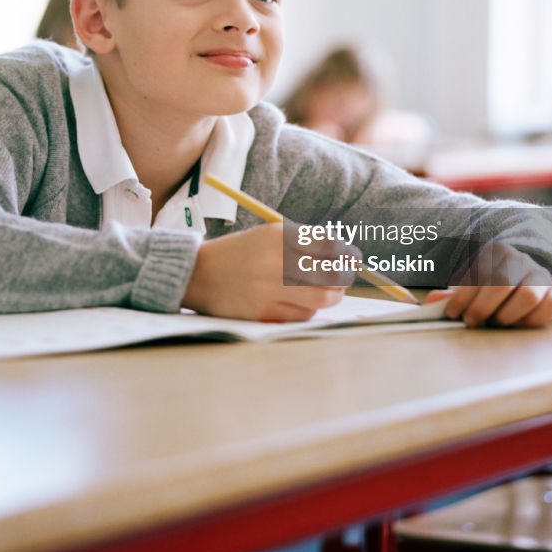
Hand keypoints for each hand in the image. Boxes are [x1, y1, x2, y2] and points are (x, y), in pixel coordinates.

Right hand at [182, 223, 345, 321]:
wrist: (197, 274)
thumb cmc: (240, 253)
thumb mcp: (268, 236)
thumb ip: (303, 241)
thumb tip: (345, 254)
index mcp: (278, 235)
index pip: (330, 243)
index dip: (348, 252)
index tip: (353, 256)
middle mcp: (275, 261)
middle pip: (332, 273)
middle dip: (345, 276)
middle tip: (344, 277)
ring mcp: (269, 289)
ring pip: (323, 298)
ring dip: (333, 296)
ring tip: (329, 291)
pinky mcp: (263, 312)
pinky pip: (303, 315)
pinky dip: (309, 310)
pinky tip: (301, 302)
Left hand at [426, 242, 551, 327]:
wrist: (524, 276)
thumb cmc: (490, 283)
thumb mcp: (470, 283)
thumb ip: (452, 293)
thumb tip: (432, 301)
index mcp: (497, 251)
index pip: (479, 273)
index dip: (464, 296)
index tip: (452, 313)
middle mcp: (521, 260)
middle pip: (503, 283)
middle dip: (483, 306)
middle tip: (471, 321)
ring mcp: (541, 275)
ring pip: (528, 295)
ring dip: (507, 314)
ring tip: (494, 322)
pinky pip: (550, 307)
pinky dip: (531, 319)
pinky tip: (515, 323)